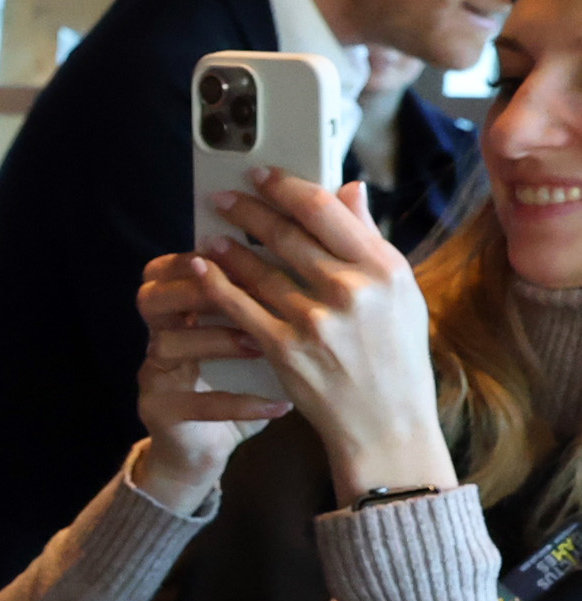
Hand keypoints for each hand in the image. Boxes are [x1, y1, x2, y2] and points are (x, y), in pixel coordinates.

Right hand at [133, 251, 289, 511]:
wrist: (204, 448)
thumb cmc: (239, 382)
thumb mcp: (251, 334)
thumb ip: (267, 296)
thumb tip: (311, 251)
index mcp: (175, 312)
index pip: (164, 270)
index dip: (192, 258)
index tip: (240, 251)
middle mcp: (156, 338)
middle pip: (151, 298)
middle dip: (196, 291)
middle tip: (246, 293)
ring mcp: (155, 377)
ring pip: (166, 345)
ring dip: (217, 340)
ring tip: (262, 344)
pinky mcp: (161, 414)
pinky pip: (194, 404)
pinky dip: (240, 403)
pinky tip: (279, 405)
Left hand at [184, 171, 455, 499]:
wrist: (387, 426)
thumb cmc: (395, 357)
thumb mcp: (400, 295)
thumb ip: (370, 241)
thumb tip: (349, 188)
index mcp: (386, 270)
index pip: (327, 211)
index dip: (287, 187)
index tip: (263, 175)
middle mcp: (353, 291)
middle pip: (288, 235)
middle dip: (249, 210)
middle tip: (225, 196)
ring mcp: (317, 321)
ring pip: (259, 269)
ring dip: (228, 246)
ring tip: (211, 231)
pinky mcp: (286, 350)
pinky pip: (240, 307)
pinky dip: (216, 283)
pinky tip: (200, 267)